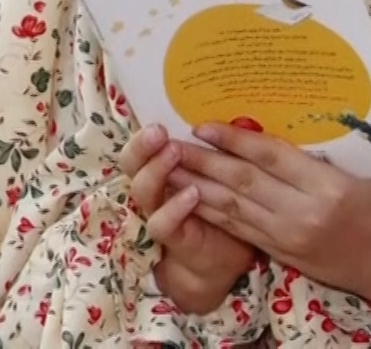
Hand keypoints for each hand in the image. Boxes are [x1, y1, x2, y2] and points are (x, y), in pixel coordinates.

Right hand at [122, 124, 258, 313]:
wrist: (224, 257)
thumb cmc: (224, 205)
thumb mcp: (223, 171)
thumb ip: (221, 146)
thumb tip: (239, 114)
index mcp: (162, 167)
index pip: (142, 144)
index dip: (145, 132)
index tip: (161, 118)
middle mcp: (153, 188)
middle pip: (131, 164)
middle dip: (141, 146)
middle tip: (159, 131)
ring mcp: (158, 213)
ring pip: (143, 190)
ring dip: (157, 170)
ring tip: (174, 152)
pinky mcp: (172, 237)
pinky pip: (162, 223)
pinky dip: (174, 207)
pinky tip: (192, 193)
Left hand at [169, 122, 370, 306]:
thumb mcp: (356, 172)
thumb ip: (313, 155)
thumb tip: (267, 126)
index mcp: (326, 185)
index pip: (270, 157)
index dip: (234, 139)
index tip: (203, 124)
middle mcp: (302, 211)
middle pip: (243, 181)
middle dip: (203, 161)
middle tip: (171, 142)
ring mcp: (287, 235)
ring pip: (232, 207)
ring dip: (196, 186)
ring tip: (168, 167)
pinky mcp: (279, 252)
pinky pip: (238, 229)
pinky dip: (210, 213)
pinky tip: (188, 198)